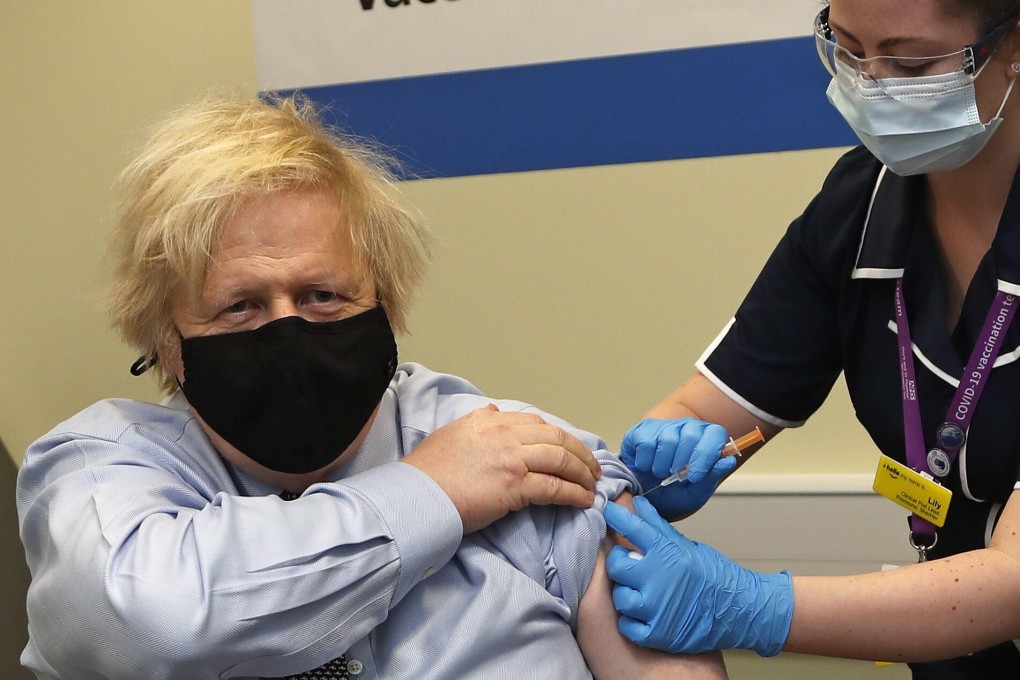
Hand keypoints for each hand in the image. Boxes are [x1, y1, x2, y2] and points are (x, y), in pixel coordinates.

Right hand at [404, 404, 601, 533]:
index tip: (569, 448)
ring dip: (582, 473)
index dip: (559, 436)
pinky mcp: (515, 484)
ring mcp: (512, 458)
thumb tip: (494, 413)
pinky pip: (555, 487)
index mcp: (489, 421)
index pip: (536, 423)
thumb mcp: (451, 433)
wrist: (417, 496)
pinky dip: (574, 493)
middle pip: (556, 437)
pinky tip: (583, 500)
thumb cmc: (427, 472)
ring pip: (561, 459)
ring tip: (592, 484)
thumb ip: (476, 422)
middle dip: (579, 453)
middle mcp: (503, 433)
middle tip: (591, 467)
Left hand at [603, 497, 792, 656]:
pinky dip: (632, 621)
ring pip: (620, 598)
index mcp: (667, 553)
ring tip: (640, 592)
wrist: (740, 609)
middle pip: (617, 566)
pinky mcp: (658, 633)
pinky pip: (627, 626)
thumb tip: (638, 504)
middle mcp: (658, 579)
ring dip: (626, 594)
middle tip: (628, 565)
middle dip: (619, 563)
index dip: (616, 517)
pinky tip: (643, 614)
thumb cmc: (714, 575)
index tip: (609, 511)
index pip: (632, 528)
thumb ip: (658, 527)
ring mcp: (657, 608)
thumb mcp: (686, 545)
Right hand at [620, 418, 736, 518]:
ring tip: (660, 473)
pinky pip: (646, 442)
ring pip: (667, 439)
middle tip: (675, 477)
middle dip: (682, 462)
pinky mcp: (642, 430)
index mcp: (706, 440)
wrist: (645, 497)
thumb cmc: (674, 494)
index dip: (706, 454)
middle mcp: (687, 427)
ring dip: (662, 465)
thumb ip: (711, 477)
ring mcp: (664, 426)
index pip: (715, 434)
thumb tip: (728, 461)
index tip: (695, 476)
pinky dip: (645, 461)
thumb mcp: (695, 493)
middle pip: (690, 435)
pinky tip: (647, 466)